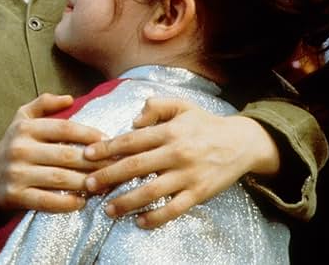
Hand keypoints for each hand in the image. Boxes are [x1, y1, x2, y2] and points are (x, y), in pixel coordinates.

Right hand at [0, 93, 110, 214]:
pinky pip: (46, 201)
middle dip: (94, 162)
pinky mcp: (14, 196)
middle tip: (114, 166)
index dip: (89, 135)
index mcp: (26, 128)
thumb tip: (69, 98)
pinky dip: (67, 203)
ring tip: (103, 185)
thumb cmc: (14, 144)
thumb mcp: (22, 118)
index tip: (108, 142)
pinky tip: (81, 202)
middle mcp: (20, 149)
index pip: (65, 128)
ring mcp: (16, 173)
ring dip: (85, 183)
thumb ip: (44, 103)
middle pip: (66, 155)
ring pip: (60, 179)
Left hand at [82, 98, 279, 227]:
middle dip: (108, 176)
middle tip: (89, 185)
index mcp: (169, 131)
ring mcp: (187, 175)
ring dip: (126, 202)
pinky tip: (139, 221)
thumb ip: (156, 106)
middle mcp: (176, 153)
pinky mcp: (198, 193)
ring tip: (108, 209)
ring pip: (151, 191)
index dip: (107, 148)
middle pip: (135, 166)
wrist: (241, 143)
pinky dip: (155, 217)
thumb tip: (134, 121)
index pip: (131, 140)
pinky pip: (173, 209)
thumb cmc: (205, 124)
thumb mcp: (182, 106)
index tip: (88, 156)